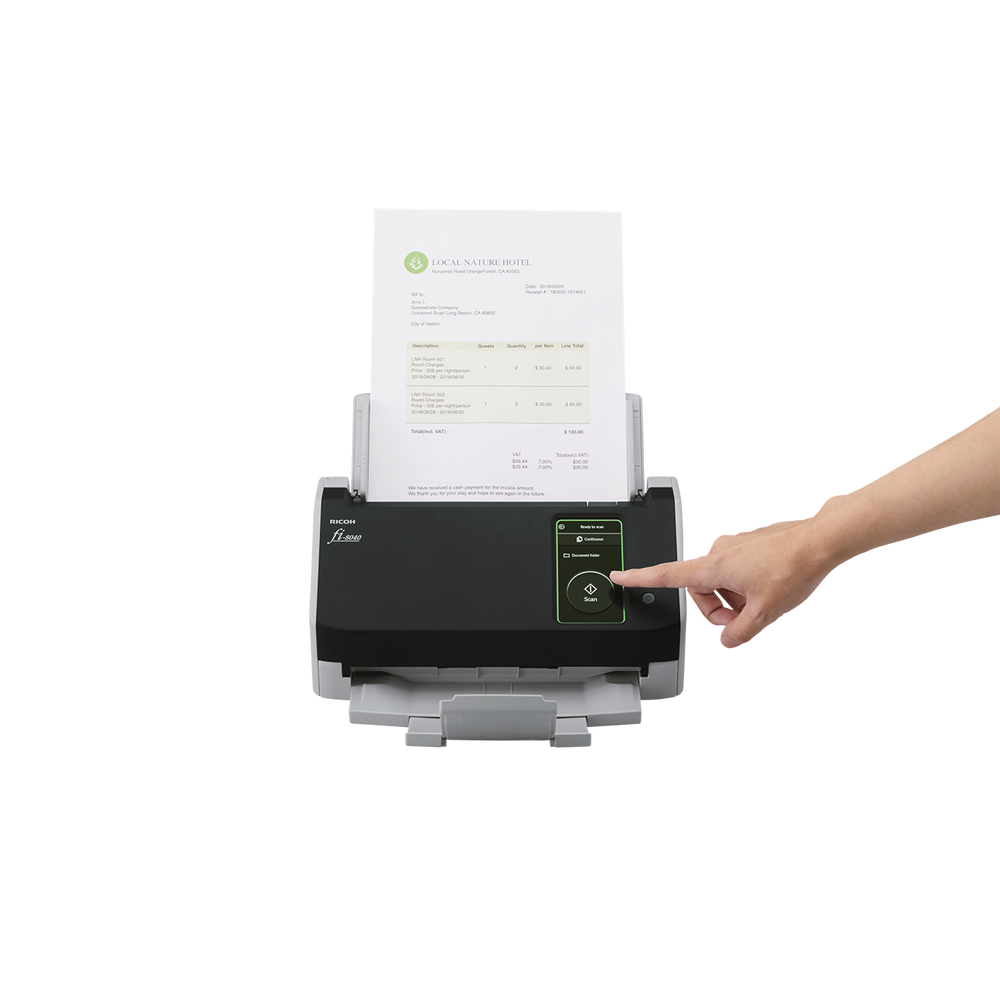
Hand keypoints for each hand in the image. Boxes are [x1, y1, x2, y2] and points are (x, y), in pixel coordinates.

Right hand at [610, 519, 834, 646]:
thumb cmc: (794, 568)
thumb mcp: (766, 613)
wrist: (821, 541)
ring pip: (721, 581)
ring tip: (763, 603)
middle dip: (718, 608)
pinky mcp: (750, 544)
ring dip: (736, 597)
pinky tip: (772, 587)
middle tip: (743, 620)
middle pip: (700, 588)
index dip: (639, 578)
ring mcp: (735, 546)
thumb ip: (741, 632)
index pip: (667, 575)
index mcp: (714, 567)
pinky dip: (748, 584)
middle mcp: (720, 552)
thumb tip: (729, 639)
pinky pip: (737, 570)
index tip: (619, 575)